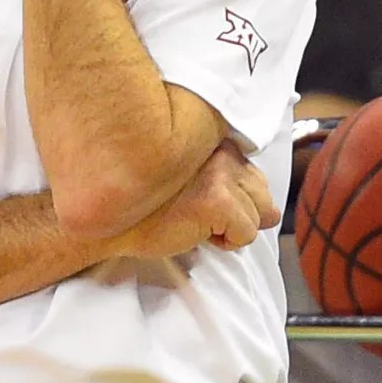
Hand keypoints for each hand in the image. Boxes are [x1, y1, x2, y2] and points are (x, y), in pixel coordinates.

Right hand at [104, 140, 274, 261]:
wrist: (114, 224)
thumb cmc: (148, 205)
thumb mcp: (189, 178)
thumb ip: (225, 178)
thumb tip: (268, 205)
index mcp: (211, 140)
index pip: (251, 173)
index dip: (232, 196)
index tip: (203, 201)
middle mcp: (217, 150)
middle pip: (261, 191)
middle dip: (239, 210)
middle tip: (200, 213)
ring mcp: (217, 174)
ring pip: (260, 212)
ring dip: (234, 225)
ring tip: (198, 221)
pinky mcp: (215, 201)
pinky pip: (247, 233)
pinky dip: (228, 242)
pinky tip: (197, 232)